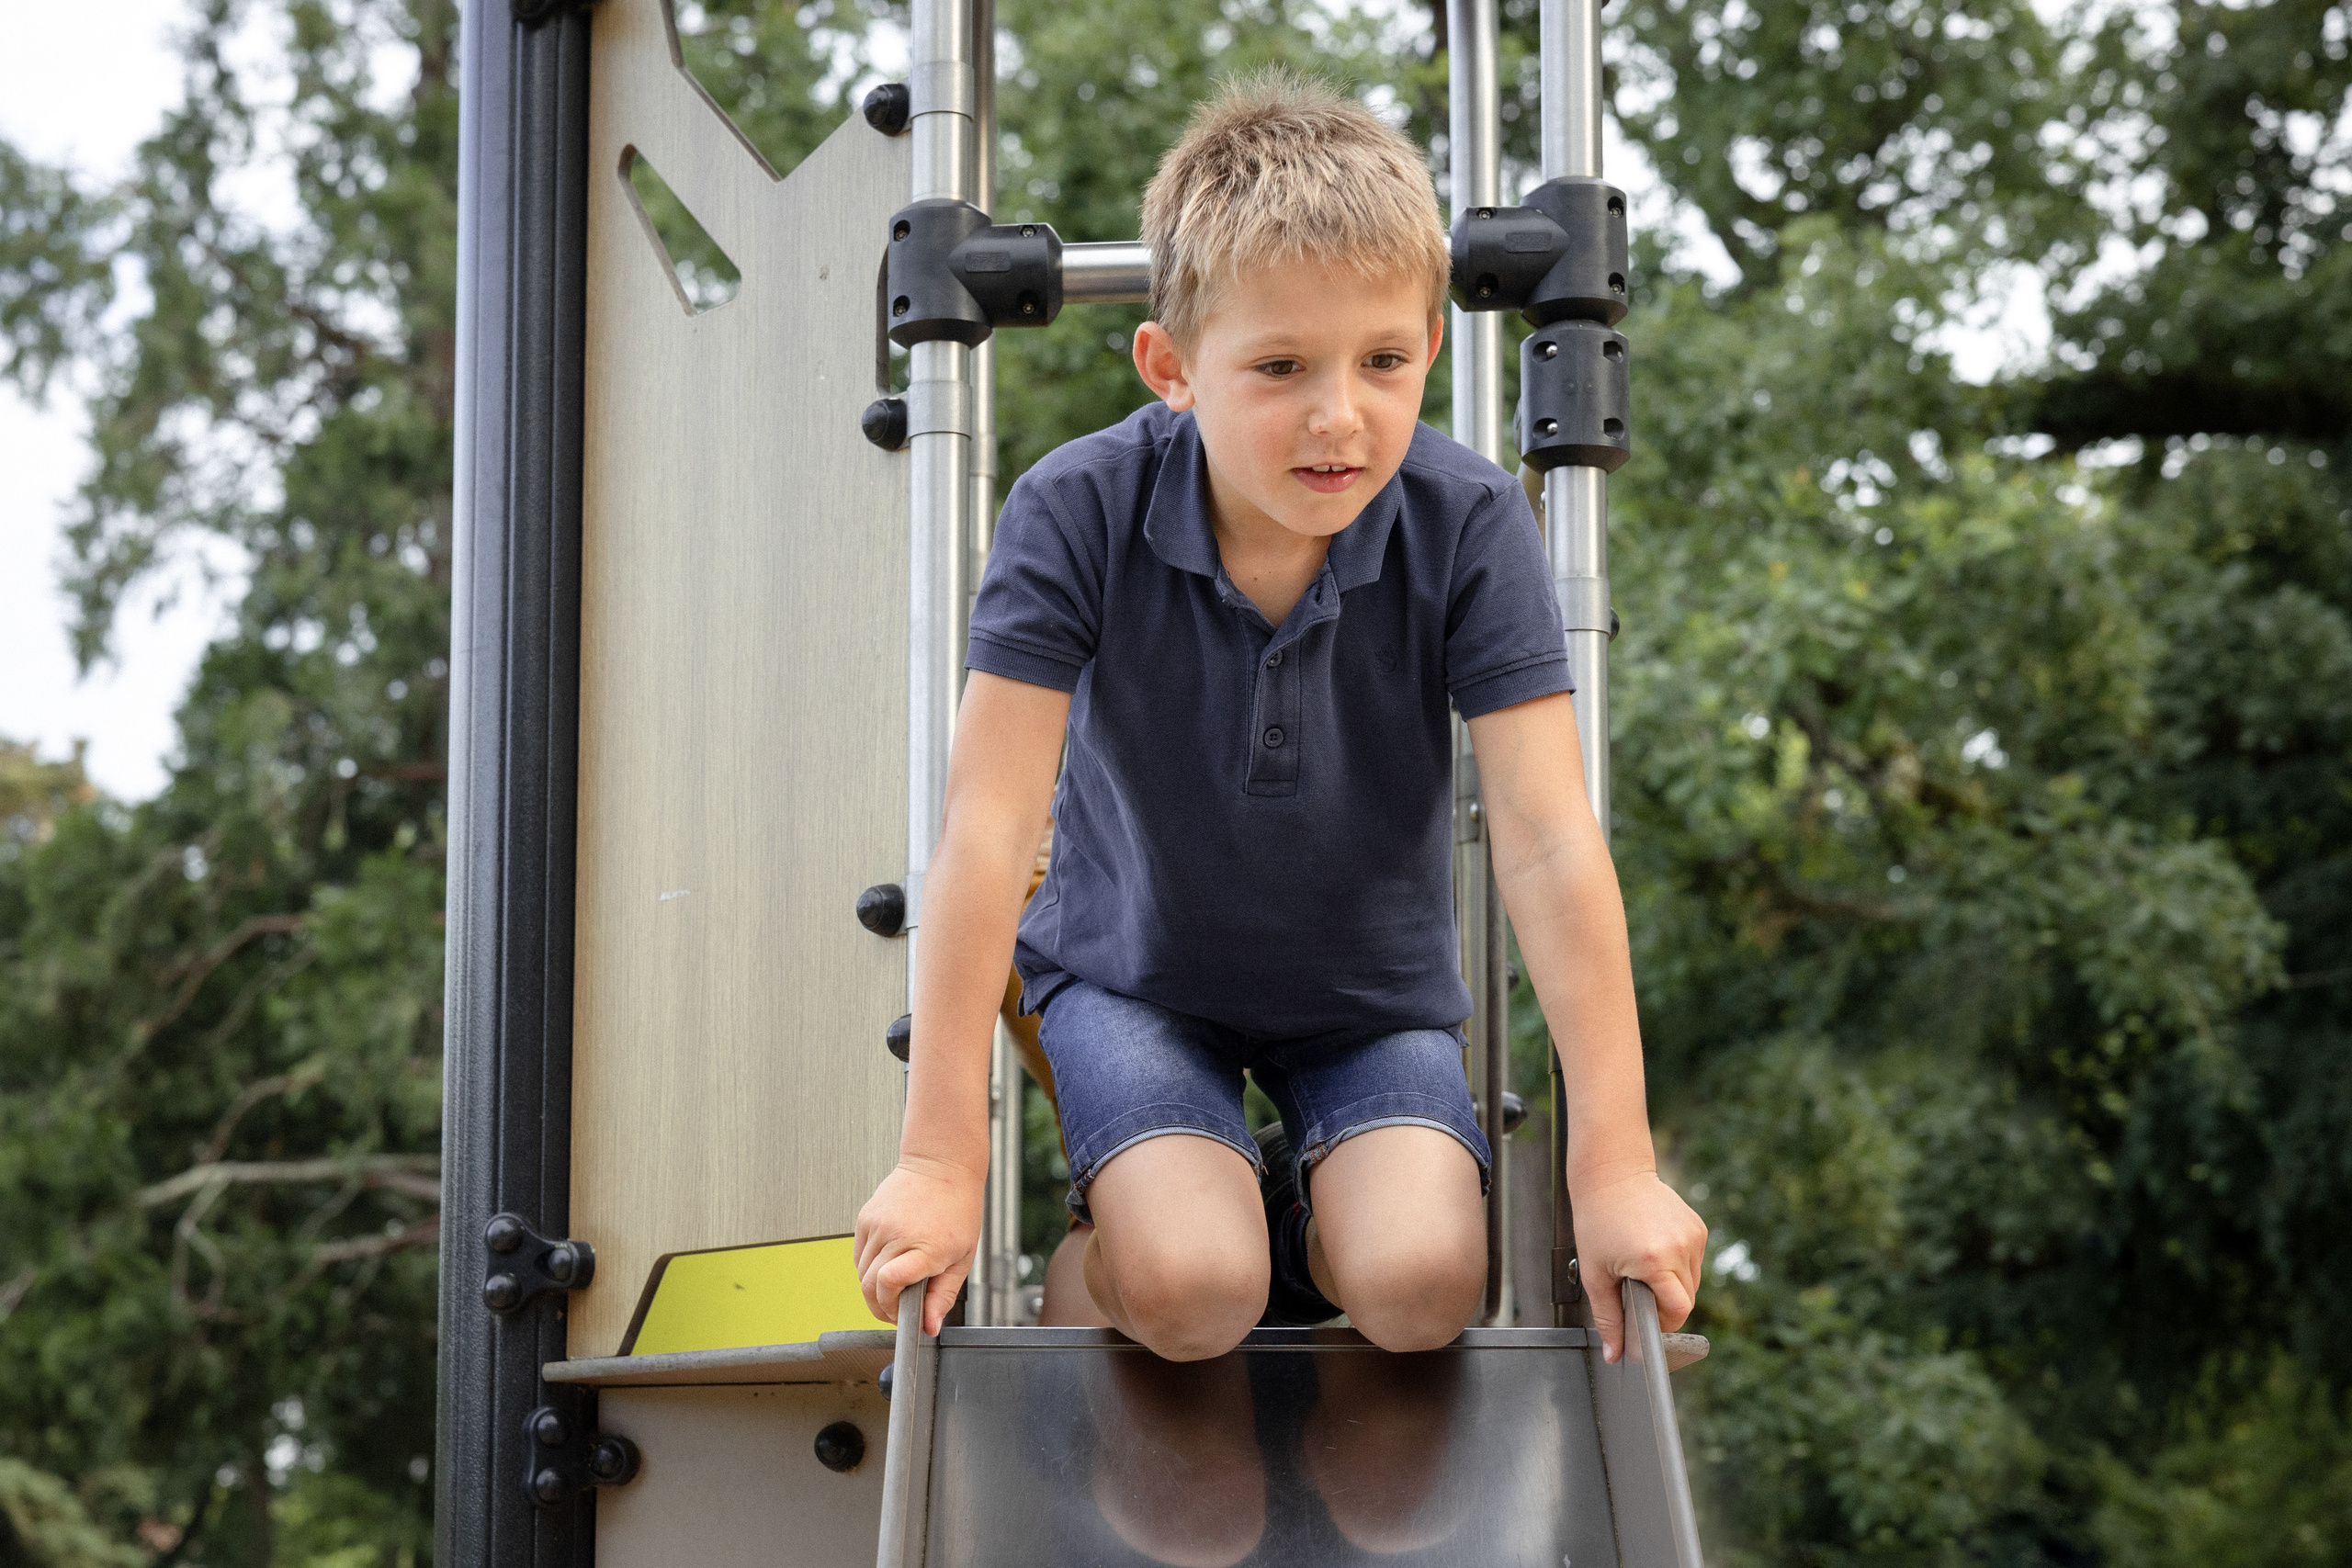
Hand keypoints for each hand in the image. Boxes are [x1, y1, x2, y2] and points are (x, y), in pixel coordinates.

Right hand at [853, 1156, 982, 1335]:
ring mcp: (878, 1225)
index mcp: (926, 1247)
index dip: (891, 1309)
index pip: (890, 1284)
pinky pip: (859, 1256)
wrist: (942, 1165)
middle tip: (898, 1311)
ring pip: (861, 1274)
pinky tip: (889, 1262)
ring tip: (896, 1285)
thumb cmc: (958, 1209)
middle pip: (870, 1287)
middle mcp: (897, 1235)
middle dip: (881, 1308)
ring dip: (874, 1289)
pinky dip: (869, 1268)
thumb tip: (929, 1327)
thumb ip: (943, 1296)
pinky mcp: (865, 1218)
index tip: (903, 1317)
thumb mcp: (962, 1257)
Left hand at [1570, 1169, 1706, 1363]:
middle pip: (1686, 1299)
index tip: (1645, 1318)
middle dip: (1664, 1304)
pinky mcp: (1699, 1227)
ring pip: (1693, 1281)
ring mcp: (1693, 1236)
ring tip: (1642, 1264)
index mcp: (1655, 1262)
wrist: (1612, 1173)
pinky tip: (1653, 1248)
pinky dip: (1677, 1264)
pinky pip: (1693, 1261)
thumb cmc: (1597, 1220)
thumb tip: (1614, 1355)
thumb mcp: (1595, 1274)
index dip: (1663, 1322)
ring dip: (1672, 1284)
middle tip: (1636, 1288)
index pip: (1678, 1311)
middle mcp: (1680, 1248)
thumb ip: (1608, 1318)